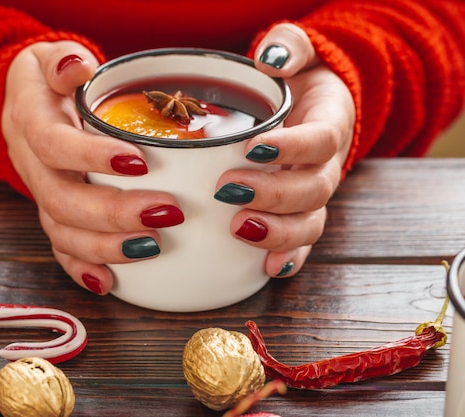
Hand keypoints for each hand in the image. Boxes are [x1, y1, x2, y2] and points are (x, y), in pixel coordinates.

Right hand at [2, 41, 183, 294]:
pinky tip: (111, 283)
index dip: (90, 157)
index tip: (139, 162)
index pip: (52, 144)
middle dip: (113, 212)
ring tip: (152, 247)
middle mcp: (30, 164)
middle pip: (61, 199)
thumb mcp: (52, 56)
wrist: (28, 103)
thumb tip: (76, 67)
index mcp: (29, 121)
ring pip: (61, 230)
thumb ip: (63, 59)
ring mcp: (40, 193)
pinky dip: (83, 269)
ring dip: (106, 246)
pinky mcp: (51, 213)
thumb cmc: (50, 79)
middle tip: (166, 213)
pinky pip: (60, 249)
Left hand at [214, 23, 354, 276]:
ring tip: (240, 230)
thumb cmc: (296, 82)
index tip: (253, 147)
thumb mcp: (298, 53)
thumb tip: (271, 59)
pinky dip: (287, 258)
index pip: (320, 140)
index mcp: (329, 125)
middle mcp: (325, 166)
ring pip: (308, 222)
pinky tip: (266, 270)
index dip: (292, 148)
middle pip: (312, 189)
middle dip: (273, 194)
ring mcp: (313, 195)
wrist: (308, 107)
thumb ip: (290, 47)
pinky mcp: (298, 214)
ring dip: (278, 232)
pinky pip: (300, 243)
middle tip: (230, 189)